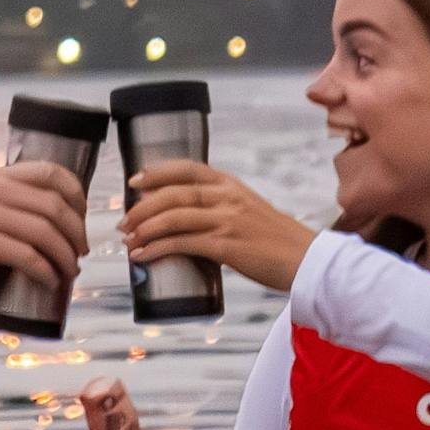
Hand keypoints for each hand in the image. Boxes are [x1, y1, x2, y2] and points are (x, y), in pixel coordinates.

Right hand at [0, 159, 87, 301]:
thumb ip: (4, 206)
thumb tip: (51, 221)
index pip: (49, 171)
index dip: (76, 193)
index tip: (83, 217)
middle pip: (53, 203)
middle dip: (77, 230)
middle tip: (81, 252)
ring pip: (44, 231)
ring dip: (66, 255)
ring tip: (71, 270)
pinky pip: (27, 256)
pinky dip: (46, 271)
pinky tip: (51, 281)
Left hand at [123, 158, 316, 293]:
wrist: (305, 260)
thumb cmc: (276, 240)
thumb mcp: (248, 209)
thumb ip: (221, 207)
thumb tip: (185, 219)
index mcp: (231, 184)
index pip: (187, 168)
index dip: (156, 172)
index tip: (135, 181)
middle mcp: (227, 197)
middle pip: (173, 194)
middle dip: (142, 208)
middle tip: (124, 222)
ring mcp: (226, 220)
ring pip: (173, 218)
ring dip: (144, 229)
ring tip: (129, 241)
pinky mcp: (226, 246)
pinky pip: (182, 243)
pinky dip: (157, 249)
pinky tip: (143, 256)